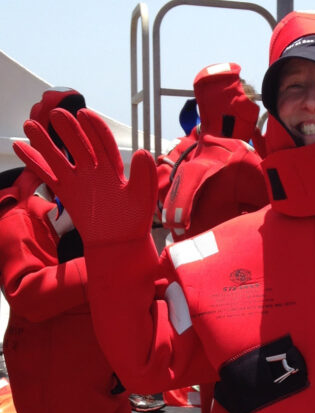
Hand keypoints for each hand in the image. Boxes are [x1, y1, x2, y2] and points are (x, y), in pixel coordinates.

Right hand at [13, 108, 156, 245]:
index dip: (94, 128)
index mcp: (113, 168)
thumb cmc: (134, 222)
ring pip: (59, 156)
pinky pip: (48, 174)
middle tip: (57, 114)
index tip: (85, 115)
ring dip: (44, 141)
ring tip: (29, 125)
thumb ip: (144, 176)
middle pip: (78, 144)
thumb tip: (143, 152)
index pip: (102, 142)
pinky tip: (19, 147)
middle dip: (68, 129)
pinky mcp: (66, 192)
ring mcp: (78, 180)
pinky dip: (34, 162)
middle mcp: (94, 170)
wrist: (120, 244)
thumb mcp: (143, 198)